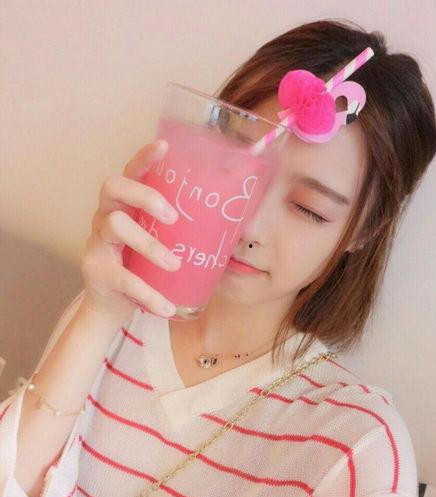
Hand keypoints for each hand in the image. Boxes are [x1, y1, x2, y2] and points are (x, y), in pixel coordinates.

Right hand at [80, 140, 179, 321]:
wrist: (115, 303)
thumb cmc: (144, 264)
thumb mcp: (161, 242)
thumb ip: (182, 230)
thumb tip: (235, 225)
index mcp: (127, 204)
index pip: (132, 172)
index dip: (145, 158)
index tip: (165, 147)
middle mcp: (107, 215)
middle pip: (114, 187)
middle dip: (144, 195)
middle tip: (172, 216)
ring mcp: (97, 241)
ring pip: (115, 226)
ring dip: (150, 244)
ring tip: (175, 263)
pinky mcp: (95, 269)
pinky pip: (121, 278)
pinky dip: (148, 293)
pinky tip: (167, 307)